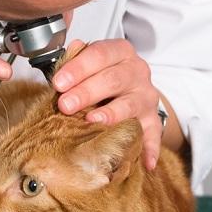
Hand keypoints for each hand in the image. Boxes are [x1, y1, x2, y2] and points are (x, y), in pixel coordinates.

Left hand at [52, 39, 161, 169]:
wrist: (131, 88)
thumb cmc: (101, 75)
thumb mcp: (89, 63)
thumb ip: (77, 59)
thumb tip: (71, 49)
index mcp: (119, 53)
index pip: (99, 54)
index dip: (78, 68)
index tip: (59, 82)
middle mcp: (136, 71)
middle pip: (113, 79)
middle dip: (87, 92)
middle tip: (66, 105)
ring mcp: (146, 96)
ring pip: (130, 104)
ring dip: (111, 114)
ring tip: (93, 121)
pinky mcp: (153, 118)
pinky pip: (153, 133)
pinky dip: (150, 148)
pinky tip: (145, 162)